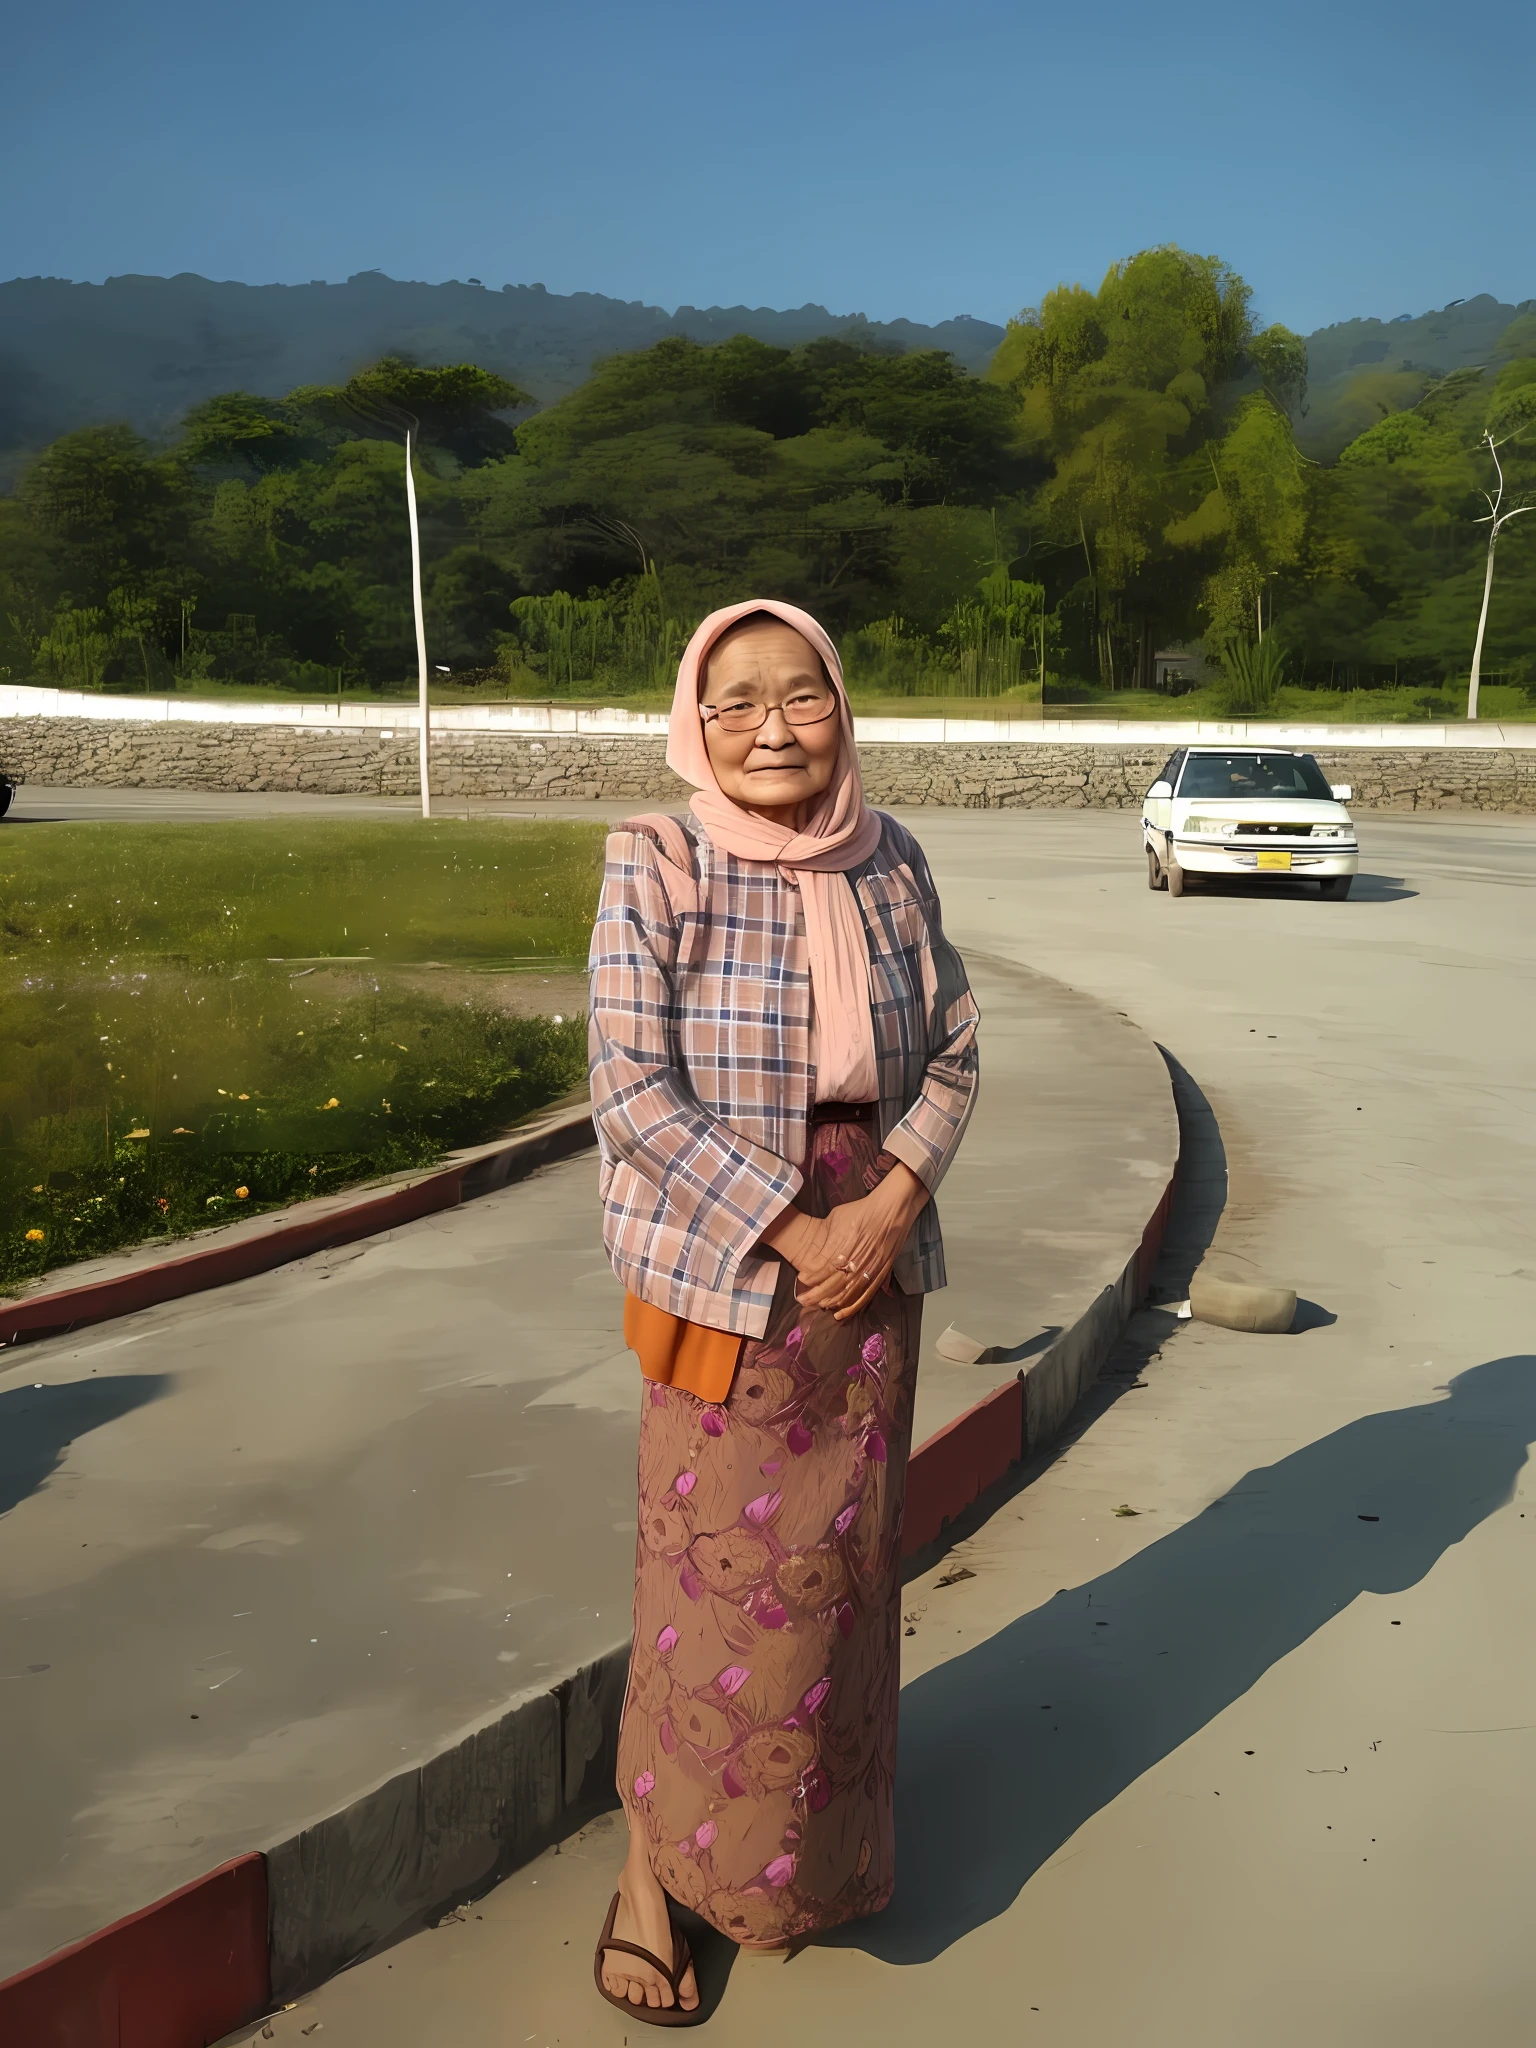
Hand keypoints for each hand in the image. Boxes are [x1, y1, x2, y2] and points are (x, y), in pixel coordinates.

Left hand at [762, 1162, 927, 1321]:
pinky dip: (852, 1306)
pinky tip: (840, 1313)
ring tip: (818, 1306)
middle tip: (803, 1300)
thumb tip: (815, 1251)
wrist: (890, 1210)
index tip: (801, 1280)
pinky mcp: (880, 1274)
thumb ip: (826, 1237)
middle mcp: (857, 1260)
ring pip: (848, 1293)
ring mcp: (870, 1269)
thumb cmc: (861, 1211)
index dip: (812, 1277)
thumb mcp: (836, 1217)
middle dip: (816, 1294)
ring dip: (831, 1302)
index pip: (824, 1268)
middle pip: (833, 1284)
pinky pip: (865, 1295)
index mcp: (845, 1245)